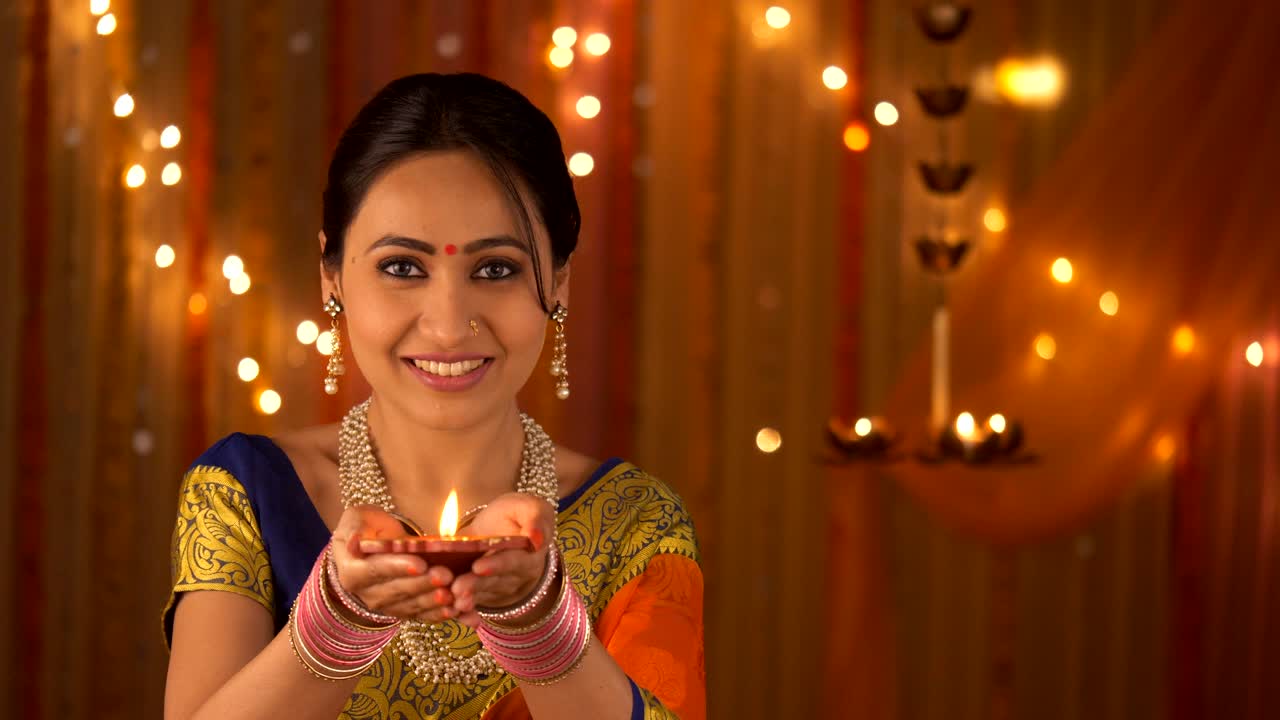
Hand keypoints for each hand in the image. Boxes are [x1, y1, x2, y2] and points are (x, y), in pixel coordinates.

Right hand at [329, 505, 458, 622]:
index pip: (374, 571)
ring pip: (411, 606)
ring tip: (452, 593)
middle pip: (397, 591)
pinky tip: (456, 609)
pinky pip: (421, 615)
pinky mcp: (404, 610)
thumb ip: (354, 527)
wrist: (374, 544)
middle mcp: (367, 594)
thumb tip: (354, 540)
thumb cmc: (366, 527)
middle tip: (445, 576)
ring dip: (433, 601)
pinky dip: (439, 614)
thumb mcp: (356, 519)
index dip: (397, 568)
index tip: (420, 564)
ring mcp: (386, 605)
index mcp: (352, 571)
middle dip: (423, 584)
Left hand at [449, 492, 555, 626]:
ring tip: (451, 599)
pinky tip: (450, 611)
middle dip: (475, 585)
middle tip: (457, 588)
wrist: (504, 527)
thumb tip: (536, 538)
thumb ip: (535, 517)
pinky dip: (462, 610)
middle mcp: (515, 576)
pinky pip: (473, 603)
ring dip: (466, 598)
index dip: (497, 565)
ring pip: (482, 593)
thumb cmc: (517, 514)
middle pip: (494, 581)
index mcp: (529, 554)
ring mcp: (498, 587)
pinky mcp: (481, 592)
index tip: (479, 566)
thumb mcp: (529, 506)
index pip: (514, 560)